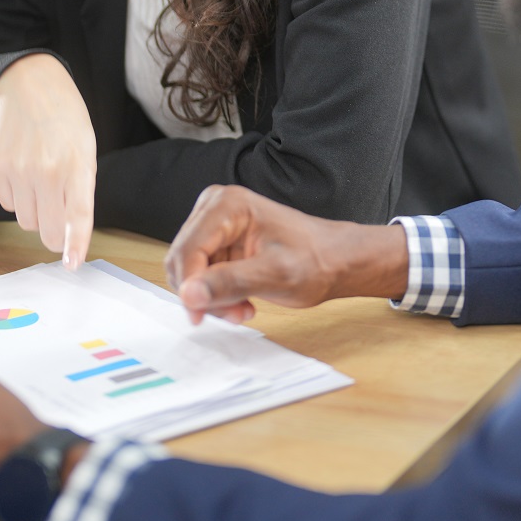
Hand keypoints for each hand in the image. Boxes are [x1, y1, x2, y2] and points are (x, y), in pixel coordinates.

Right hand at [0, 53, 95, 269]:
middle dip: (55, 234)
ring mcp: (17, 170)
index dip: (75, 244)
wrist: (30, 86)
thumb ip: (81, 191)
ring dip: (36, 212)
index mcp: (77, 166)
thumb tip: (70, 234)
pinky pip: (6, 205)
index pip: (77, 216)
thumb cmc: (66, 121)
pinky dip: (17, 198)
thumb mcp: (86, 151)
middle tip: (59, 219)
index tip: (72, 264)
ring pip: (26, 221)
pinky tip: (24, 172)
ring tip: (42, 181)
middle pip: (47, 231)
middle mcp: (45, 171)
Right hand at [164, 184, 409, 325]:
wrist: (337, 260)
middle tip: (235, 314)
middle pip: (183, 260)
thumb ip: (229, 283)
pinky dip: (217, 295)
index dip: (190, 287)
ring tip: (244, 309)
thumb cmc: (316, 260)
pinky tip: (243, 302)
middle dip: (204, 294)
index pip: (188, 250)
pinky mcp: (219, 242)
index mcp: (228, 205)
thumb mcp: (275, 276)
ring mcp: (216, 225)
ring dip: (212, 298)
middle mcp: (216, 208)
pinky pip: (201, 275)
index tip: (200, 316)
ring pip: (190, 272)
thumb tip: (189, 295)